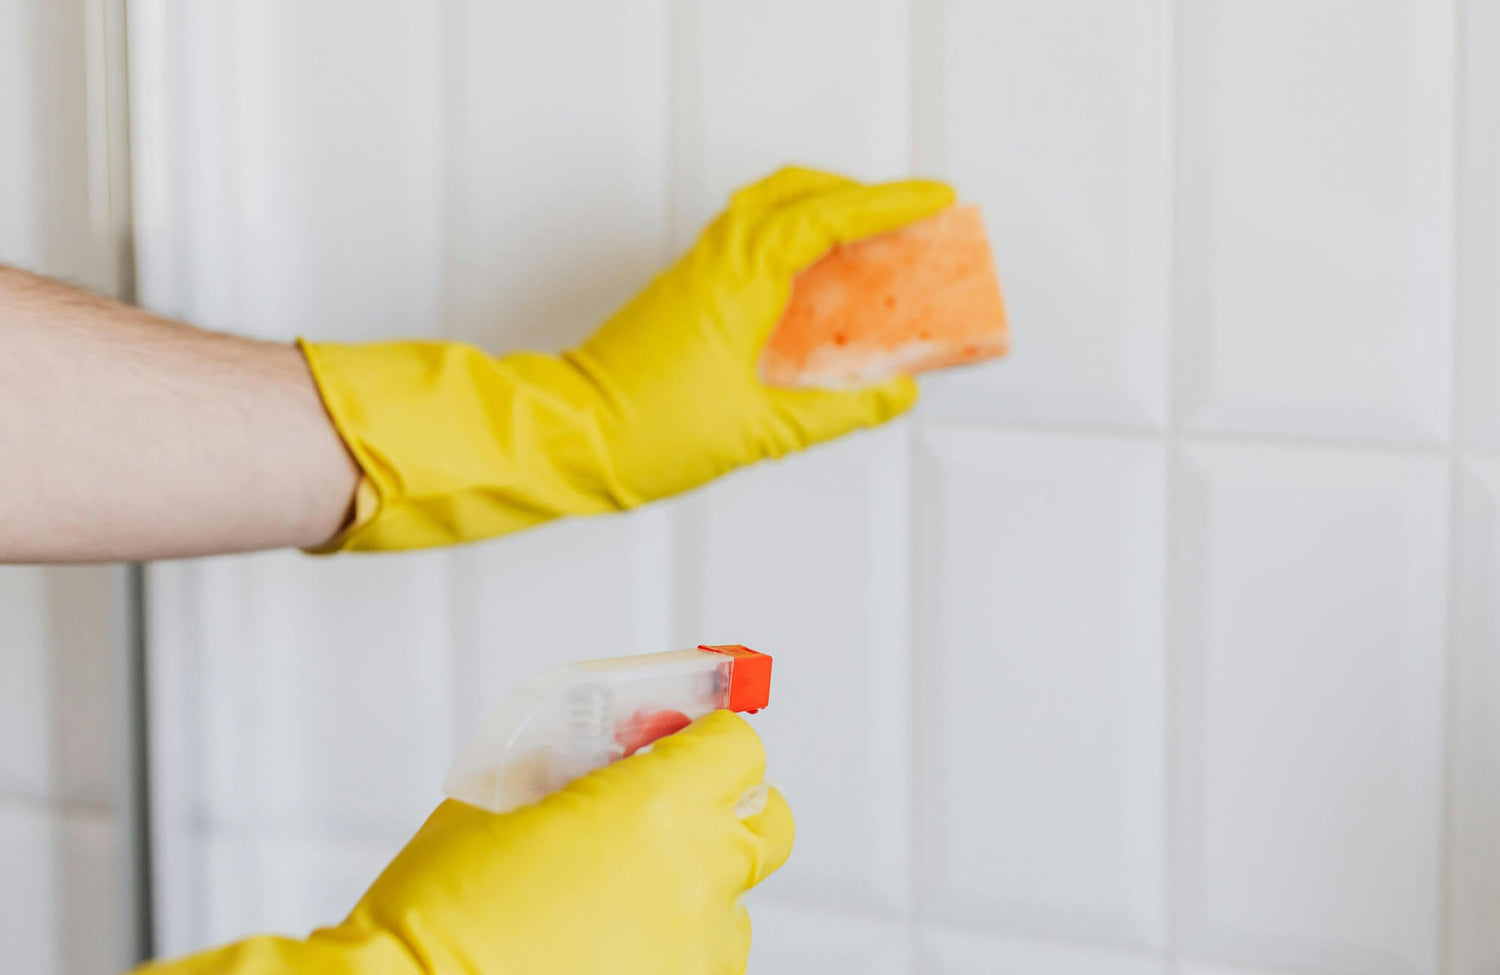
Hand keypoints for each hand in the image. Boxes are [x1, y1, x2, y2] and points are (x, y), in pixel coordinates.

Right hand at [135, 711, 792, 974]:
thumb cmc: (438, 915)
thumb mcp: (501, 803)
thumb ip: (573, 776)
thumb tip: (606, 766)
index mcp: (658, 808)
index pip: (738, 746)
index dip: (707, 739)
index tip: (682, 740)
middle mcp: (697, 879)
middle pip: (768, 823)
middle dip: (726, 808)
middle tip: (670, 811)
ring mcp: (697, 952)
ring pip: (731, 903)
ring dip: (691, 889)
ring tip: (613, 901)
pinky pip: (701, 960)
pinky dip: (669, 947)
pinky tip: (605, 949)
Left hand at [300, 167, 953, 550]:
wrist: (567, 437)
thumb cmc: (643, 432)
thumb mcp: (759, 431)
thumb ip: (838, 412)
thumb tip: (892, 396)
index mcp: (739, 280)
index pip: (828, 217)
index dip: (888, 204)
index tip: (934, 199)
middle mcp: (715, 261)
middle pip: (796, 190)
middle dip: (857, 194)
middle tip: (903, 216)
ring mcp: (695, 272)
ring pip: (767, 209)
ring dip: (821, 213)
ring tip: (867, 246)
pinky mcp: (684, 293)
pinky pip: (748, 241)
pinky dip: (790, 241)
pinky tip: (812, 285)